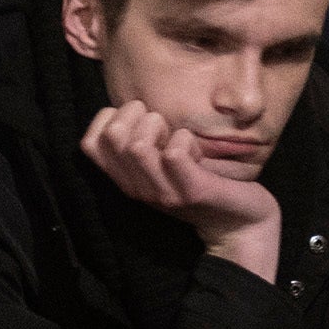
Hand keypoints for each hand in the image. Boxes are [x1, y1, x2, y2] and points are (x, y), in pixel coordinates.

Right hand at [81, 101, 280, 275]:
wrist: (239, 223)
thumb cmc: (199, 181)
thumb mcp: (161, 165)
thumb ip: (142, 142)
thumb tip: (130, 105)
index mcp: (125, 180)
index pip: (89, 143)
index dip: (109, 117)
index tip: (138, 120)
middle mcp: (136, 189)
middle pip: (112, 137)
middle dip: (137, 114)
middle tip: (161, 125)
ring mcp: (162, 193)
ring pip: (138, 146)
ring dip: (161, 127)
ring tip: (177, 136)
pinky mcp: (190, 192)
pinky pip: (174, 153)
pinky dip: (186, 139)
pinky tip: (197, 150)